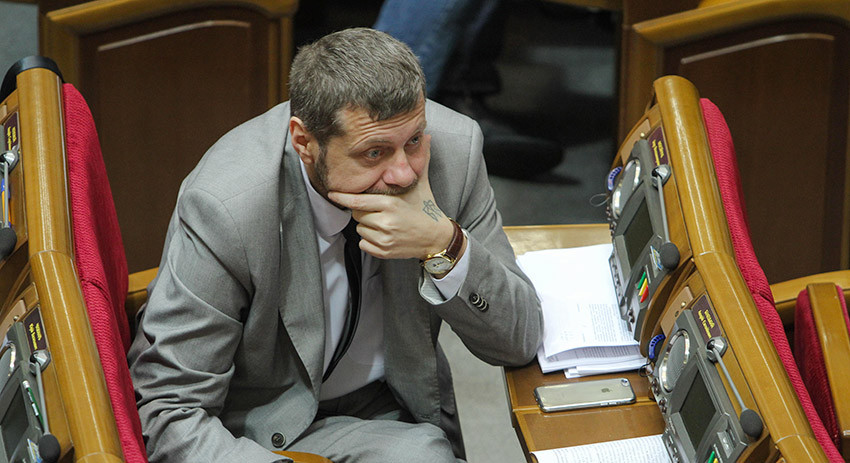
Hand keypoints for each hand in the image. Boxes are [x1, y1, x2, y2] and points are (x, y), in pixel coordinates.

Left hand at [328, 136, 456, 259]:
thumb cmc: (426, 208)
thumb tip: (428, 135)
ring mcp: (384, 239)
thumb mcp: (422, 183)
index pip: (357, 201)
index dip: (343, 197)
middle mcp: (386, 222)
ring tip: (385, 222)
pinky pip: (364, 244)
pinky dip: (370, 240)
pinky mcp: (384, 252)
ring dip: (367, 226)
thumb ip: (421, 160)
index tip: (332, 194)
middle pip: (357, 214)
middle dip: (363, 210)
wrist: (436, 237)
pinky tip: (385, 234)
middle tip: (379, 209)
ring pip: (360, 229)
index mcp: (390, 204)